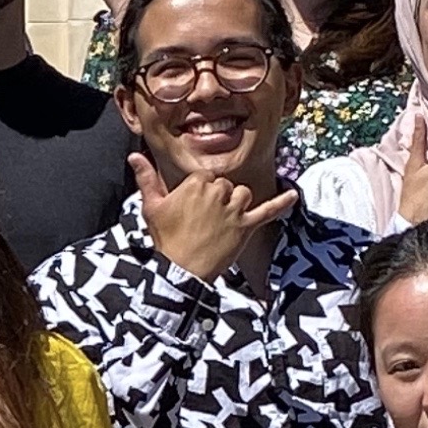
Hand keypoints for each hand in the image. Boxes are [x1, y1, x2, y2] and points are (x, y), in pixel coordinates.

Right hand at [133, 150, 297, 284]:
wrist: (181, 270)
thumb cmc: (165, 238)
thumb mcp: (152, 207)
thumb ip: (146, 178)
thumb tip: (134, 156)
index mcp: (196, 184)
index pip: (205, 177)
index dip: (199, 192)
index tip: (191, 209)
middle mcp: (218, 193)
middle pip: (225, 185)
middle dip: (217, 199)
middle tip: (202, 221)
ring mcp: (234, 210)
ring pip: (242, 194)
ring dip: (236, 204)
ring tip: (221, 222)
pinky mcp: (246, 227)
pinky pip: (268, 211)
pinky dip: (282, 203)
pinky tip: (293, 195)